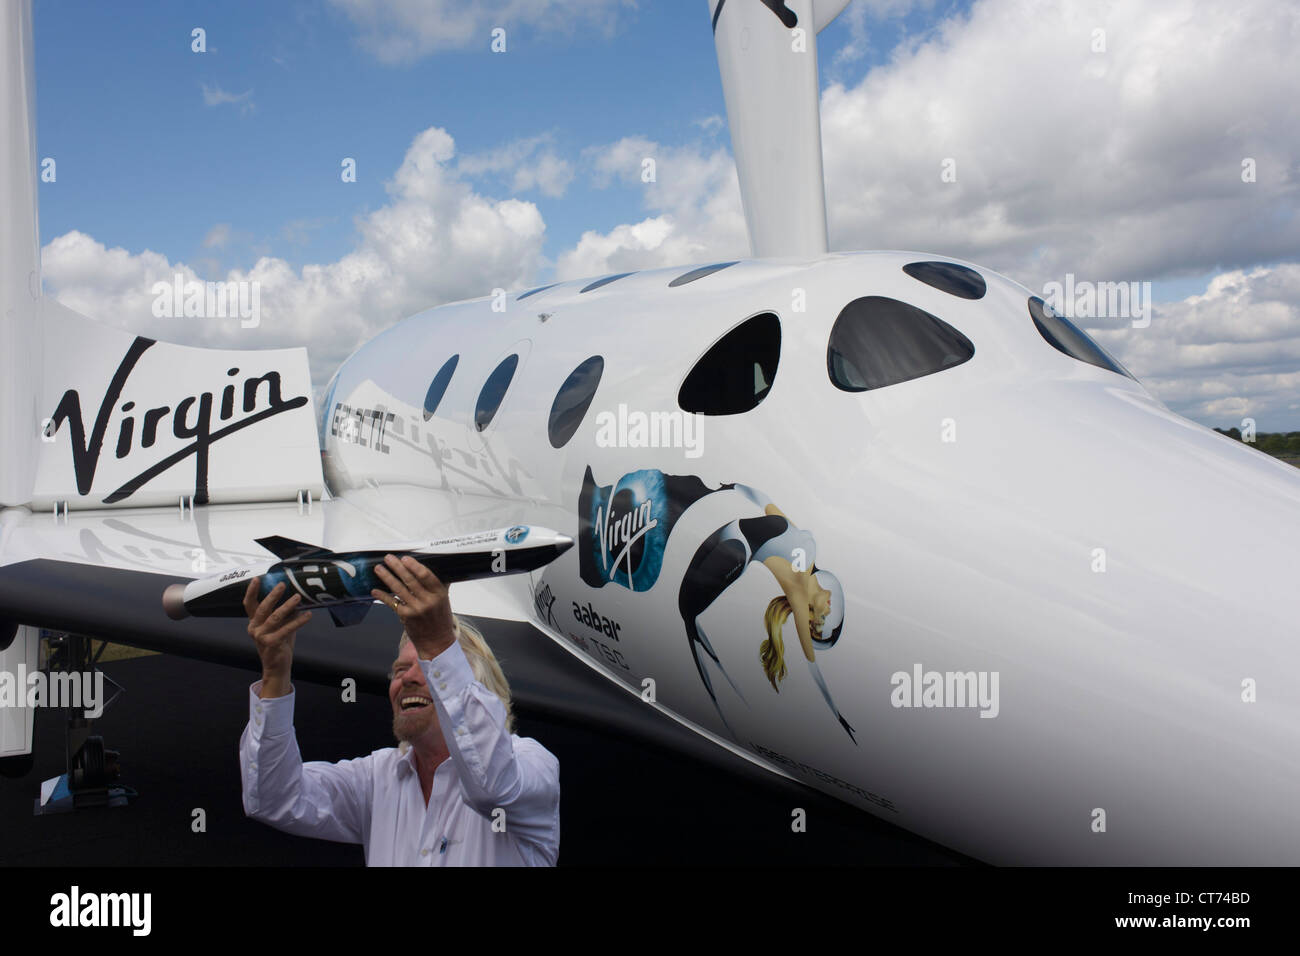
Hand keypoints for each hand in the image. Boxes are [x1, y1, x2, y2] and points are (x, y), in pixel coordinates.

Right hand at [243, 578, 311, 697]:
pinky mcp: (271, 643)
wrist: (277, 666)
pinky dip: (298, 621)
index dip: (251, 591)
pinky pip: (287, 629)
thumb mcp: (280, 625)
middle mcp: (254, 628)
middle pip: (262, 608)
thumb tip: (297, 595)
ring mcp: (261, 637)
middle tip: (282, 584)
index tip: (257, 578)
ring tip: (298, 597)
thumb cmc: (279, 643)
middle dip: (273, 595)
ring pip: (275, 617)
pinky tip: (308, 615)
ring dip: (288, 606)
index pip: (249, 604)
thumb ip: (284, 613)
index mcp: (254, 622)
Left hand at [372, 555, 455, 658]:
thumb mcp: (444, 600)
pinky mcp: (405, 616)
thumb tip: (435, 567)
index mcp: (439, 594)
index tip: (405, 558)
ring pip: (398, 590)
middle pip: (410, 580)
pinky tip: (375, 590)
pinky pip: (392, 603)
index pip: (426, 575)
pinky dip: (383, 596)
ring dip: (387, 577)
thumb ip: (438, 585)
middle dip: (397, 567)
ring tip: (379, 568)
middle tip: (388, 558)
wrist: (437, 641)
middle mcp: (427, 601)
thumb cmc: (440, 618)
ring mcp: (416, 609)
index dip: (414, 565)